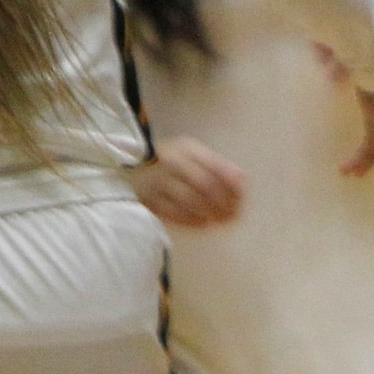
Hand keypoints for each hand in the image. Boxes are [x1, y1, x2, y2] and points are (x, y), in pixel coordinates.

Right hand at [132, 135, 246, 227]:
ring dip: (209, 212)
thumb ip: (217, 165)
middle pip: (204, 185)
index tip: (243, 197)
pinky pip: (172, 212)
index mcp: (186, 149)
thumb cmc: (169, 160)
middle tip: (235, 214)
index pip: (215, 167)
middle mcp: (171, 163)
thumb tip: (244, 180)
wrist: (129, 168)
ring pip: (189, 200)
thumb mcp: (192, 154)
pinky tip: (204, 224)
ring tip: (222, 220)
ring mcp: (157, 181)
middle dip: (223, 201)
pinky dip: (191, 220)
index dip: (231, 184)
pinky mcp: (147, 199)